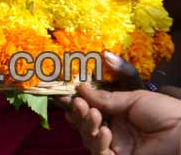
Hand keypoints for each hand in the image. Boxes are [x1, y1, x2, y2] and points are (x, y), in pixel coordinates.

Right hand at [64, 83, 180, 154]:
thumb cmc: (165, 113)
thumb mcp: (135, 98)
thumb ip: (107, 97)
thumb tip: (81, 87)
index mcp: (117, 114)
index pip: (90, 109)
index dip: (78, 104)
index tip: (70, 95)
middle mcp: (114, 130)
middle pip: (84, 124)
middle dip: (78, 114)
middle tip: (78, 104)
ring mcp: (117, 146)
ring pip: (88, 139)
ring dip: (87, 125)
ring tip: (94, 115)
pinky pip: (100, 154)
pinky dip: (98, 143)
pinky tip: (105, 132)